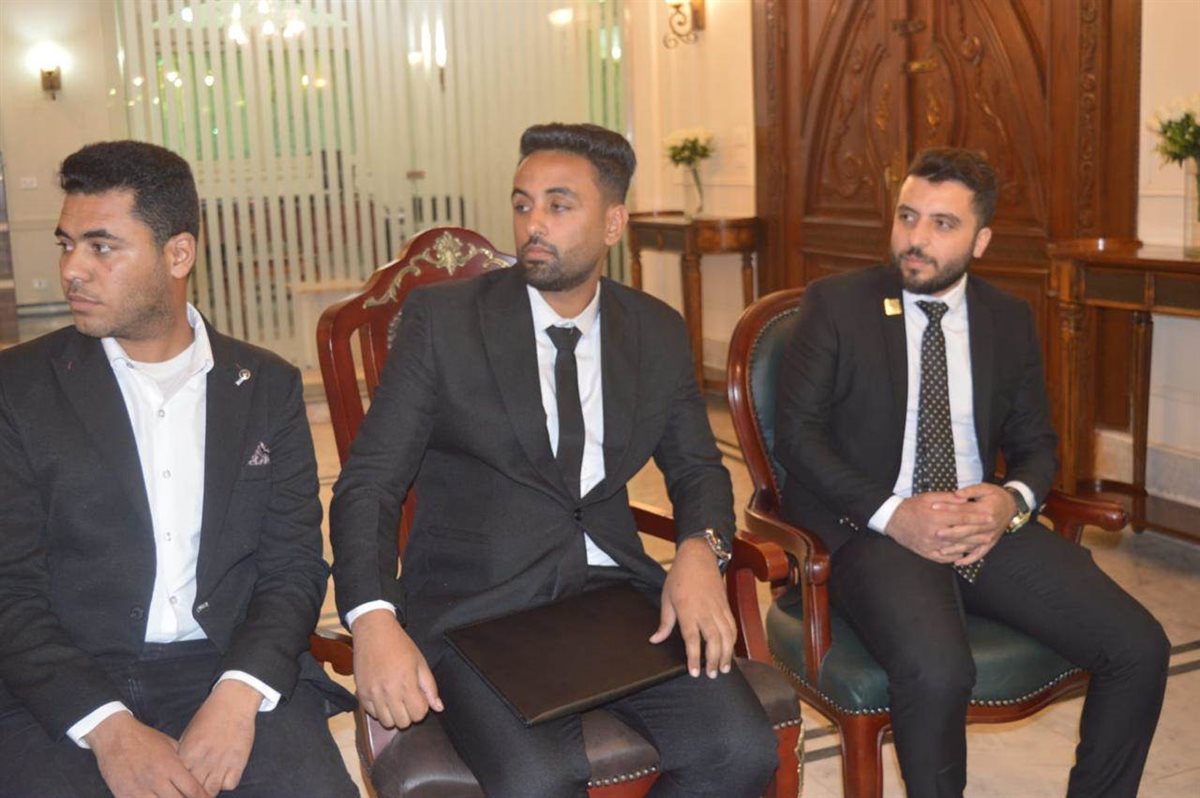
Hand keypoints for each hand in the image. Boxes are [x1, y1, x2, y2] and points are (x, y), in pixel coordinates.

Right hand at [86, 712, 211, 797]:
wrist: (115, 736)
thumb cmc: (145, 738)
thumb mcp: (170, 744)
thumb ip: (183, 760)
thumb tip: (196, 772)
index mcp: (170, 766)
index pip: (192, 789)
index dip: (203, 797)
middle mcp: (157, 780)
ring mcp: (140, 790)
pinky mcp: (124, 795)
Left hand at [178, 679, 260, 794]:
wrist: (234, 702)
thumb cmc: (210, 715)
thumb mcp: (189, 733)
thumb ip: (184, 754)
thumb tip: (178, 771)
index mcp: (188, 752)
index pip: (178, 779)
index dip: (177, 786)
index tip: (178, 787)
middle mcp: (204, 760)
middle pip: (193, 790)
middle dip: (191, 792)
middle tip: (193, 790)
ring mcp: (222, 762)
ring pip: (211, 791)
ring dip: (208, 791)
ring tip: (207, 786)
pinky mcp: (238, 762)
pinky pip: (230, 784)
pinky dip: (226, 783)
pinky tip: (223, 776)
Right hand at [351, 609, 442, 727]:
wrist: (374, 632)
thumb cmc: (399, 645)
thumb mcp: (421, 662)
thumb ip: (430, 687)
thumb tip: (438, 707)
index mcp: (407, 683)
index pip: (418, 714)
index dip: (422, 707)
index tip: (419, 697)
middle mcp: (389, 692)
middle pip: (403, 723)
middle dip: (409, 713)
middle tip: (407, 699)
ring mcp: (373, 694)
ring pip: (387, 723)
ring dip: (393, 715)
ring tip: (395, 699)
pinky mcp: (361, 694)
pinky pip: (371, 714)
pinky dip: (379, 710)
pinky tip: (382, 697)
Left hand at [651, 536, 735, 678]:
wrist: (698, 556)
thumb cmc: (679, 577)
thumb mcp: (666, 598)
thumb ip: (665, 622)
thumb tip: (656, 640)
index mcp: (688, 610)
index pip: (692, 639)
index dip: (694, 657)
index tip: (695, 672)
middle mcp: (706, 611)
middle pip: (714, 640)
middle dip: (713, 660)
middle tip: (711, 675)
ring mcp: (718, 608)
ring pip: (727, 635)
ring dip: (726, 654)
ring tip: (723, 669)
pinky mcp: (726, 605)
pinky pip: (732, 626)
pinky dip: (733, 641)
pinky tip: (730, 651)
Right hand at [886, 491, 990, 562]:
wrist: (892, 520)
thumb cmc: (911, 506)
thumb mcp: (928, 497)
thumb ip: (948, 498)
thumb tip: (965, 499)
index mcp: (936, 517)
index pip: (962, 517)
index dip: (978, 517)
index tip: (990, 516)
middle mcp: (935, 533)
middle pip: (963, 534)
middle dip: (980, 532)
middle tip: (992, 530)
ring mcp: (931, 545)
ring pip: (956, 546)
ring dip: (972, 544)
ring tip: (984, 541)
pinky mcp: (926, 553)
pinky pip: (944, 557)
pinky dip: (956, 555)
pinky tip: (964, 553)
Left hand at [936, 483, 1016, 565]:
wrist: (1011, 505)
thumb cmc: (994, 495)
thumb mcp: (984, 488)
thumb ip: (970, 490)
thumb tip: (956, 494)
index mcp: (986, 510)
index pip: (964, 510)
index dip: (948, 508)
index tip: (934, 507)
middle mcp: (989, 525)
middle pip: (967, 530)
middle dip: (950, 532)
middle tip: (935, 533)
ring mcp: (990, 535)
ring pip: (971, 544)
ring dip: (957, 548)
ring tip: (941, 550)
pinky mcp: (991, 542)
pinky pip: (980, 553)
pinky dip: (969, 559)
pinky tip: (958, 562)